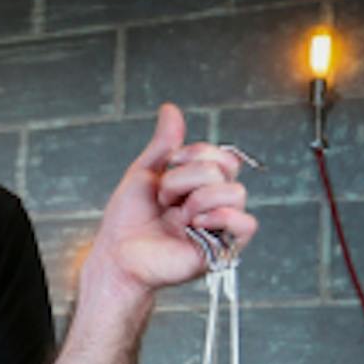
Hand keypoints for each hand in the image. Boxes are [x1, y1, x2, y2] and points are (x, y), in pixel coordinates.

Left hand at [82, 103, 258, 300]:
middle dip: (184, 178)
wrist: (116, 255)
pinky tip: (195, 224)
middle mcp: (215, 202)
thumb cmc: (127, 220)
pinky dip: (221, 217)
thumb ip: (164, 143)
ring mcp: (221, 225)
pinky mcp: (224, 249)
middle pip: (224, 168)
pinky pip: (247, 223)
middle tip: (164, 200)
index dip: (193, 154)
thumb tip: (170, 108)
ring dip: (197, 199)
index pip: (220, 154)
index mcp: (200, 185)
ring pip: (236, 192)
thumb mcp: (144, 173)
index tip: (166, 169)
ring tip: (177, 216)